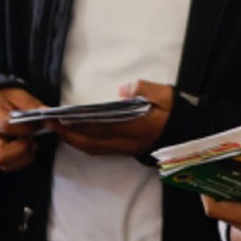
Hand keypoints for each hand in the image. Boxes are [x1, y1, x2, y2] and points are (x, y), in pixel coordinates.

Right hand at [0, 87, 46, 171]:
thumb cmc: (5, 98)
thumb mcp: (20, 95)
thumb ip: (34, 107)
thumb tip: (49, 118)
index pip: (5, 126)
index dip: (25, 129)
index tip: (37, 125)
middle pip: (0, 153)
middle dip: (23, 149)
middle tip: (33, 138)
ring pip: (4, 163)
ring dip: (24, 156)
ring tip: (32, 143)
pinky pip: (7, 166)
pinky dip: (22, 160)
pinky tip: (28, 148)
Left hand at [52, 79, 172, 156]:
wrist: (192, 133)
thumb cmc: (177, 111)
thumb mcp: (166, 94)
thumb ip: (145, 89)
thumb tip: (124, 89)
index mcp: (137, 127)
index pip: (102, 128)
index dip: (80, 125)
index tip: (61, 118)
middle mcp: (128, 142)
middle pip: (92, 143)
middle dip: (68, 135)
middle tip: (48, 122)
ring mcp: (127, 149)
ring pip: (94, 149)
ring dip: (73, 141)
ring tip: (56, 128)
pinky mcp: (127, 151)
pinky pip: (100, 150)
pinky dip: (84, 144)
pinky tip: (75, 135)